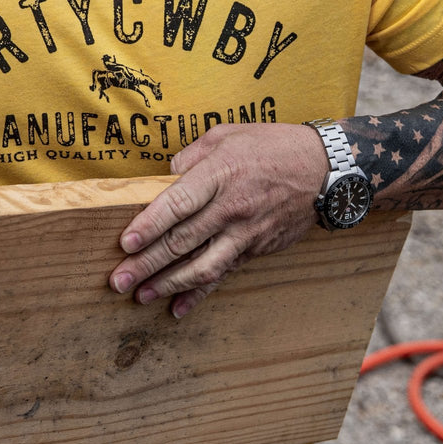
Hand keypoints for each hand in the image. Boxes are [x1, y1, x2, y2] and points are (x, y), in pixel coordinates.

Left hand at [108, 124, 326, 317]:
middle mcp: (231, 207)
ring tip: (140, 296)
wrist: (325, 170)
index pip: (178, 203)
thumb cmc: (271, 145)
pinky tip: (178, 309)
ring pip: (202, 266)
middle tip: (117, 281)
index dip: (149, 225)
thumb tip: (164, 178)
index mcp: (220, 173)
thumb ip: (190, 156)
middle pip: (183, 240)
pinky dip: (200, 294)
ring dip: (168, 285)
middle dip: (147, 264)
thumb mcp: (226, 134)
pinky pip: (223, 274)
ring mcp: (245, 233)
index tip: (125, 243)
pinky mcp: (256, 249)